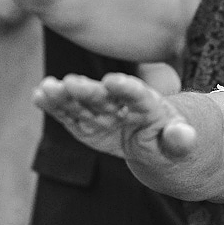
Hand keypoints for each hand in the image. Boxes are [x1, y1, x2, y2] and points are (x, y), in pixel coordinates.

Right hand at [34, 73, 195, 162]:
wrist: (154, 140)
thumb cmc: (168, 139)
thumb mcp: (179, 144)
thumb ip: (180, 140)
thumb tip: (185, 135)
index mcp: (149, 105)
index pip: (139, 95)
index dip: (127, 88)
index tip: (113, 80)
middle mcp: (122, 102)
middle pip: (105, 96)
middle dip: (89, 91)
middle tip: (71, 83)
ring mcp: (102, 110)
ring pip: (82, 102)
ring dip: (65, 96)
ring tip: (47, 88)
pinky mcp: (86, 122)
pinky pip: (69, 114)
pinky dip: (54, 107)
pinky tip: (38, 96)